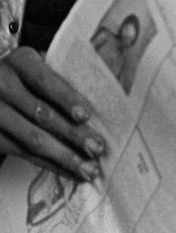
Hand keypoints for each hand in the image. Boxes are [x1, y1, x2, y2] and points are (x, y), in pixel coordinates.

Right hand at [0, 47, 105, 180]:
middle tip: (97, 148)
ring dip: (64, 156)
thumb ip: (68, 67)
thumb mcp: (41, 61)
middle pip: (41, 114)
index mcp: (21, 62)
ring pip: (32, 139)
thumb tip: (109, 63)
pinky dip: (51, 165)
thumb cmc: (28, 73)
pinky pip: (24, 154)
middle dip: (72, 134)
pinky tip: (71, 172)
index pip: (45, 81)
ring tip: (89, 168)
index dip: (66, 98)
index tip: (85, 115)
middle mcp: (3, 87)